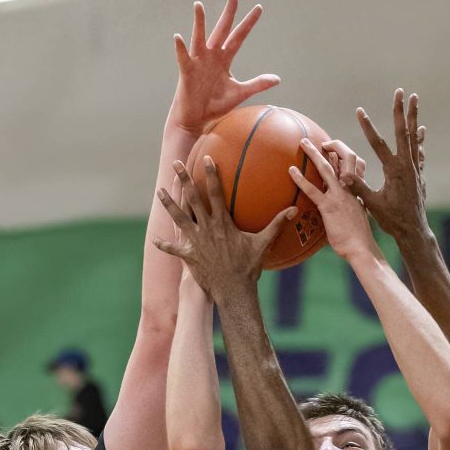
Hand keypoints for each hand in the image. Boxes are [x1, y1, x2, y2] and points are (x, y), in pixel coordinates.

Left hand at [154, 158, 295, 299]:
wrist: (233, 290)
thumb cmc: (249, 267)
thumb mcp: (263, 244)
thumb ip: (276, 225)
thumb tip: (294, 210)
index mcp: (223, 223)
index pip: (216, 193)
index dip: (212, 174)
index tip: (207, 158)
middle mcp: (206, 228)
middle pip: (193, 199)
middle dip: (184, 180)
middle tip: (176, 164)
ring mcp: (196, 241)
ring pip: (179, 218)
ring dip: (169, 204)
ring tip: (159, 191)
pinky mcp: (189, 255)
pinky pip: (174, 248)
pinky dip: (165, 244)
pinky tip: (155, 239)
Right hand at [171, 0, 279, 134]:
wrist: (196, 119)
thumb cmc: (214, 105)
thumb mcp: (239, 93)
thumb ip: (257, 84)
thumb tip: (277, 78)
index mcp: (224, 59)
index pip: (239, 37)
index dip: (248, 23)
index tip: (258, 8)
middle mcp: (212, 56)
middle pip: (222, 29)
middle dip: (229, 12)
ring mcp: (198, 62)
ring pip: (199, 38)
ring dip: (199, 23)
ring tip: (199, 6)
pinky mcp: (187, 73)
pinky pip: (183, 58)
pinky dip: (181, 48)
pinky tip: (179, 37)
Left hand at [289, 139, 378, 262]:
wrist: (362, 248)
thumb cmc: (359, 237)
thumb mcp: (358, 217)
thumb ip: (351, 208)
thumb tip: (343, 210)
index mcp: (358, 191)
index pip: (355, 165)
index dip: (344, 155)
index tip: (335, 150)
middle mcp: (350, 189)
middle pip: (342, 159)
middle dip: (330, 146)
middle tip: (319, 140)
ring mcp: (339, 196)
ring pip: (325, 168)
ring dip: (313, 154)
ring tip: (303, 143)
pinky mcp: (329, 207)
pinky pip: (312, 190)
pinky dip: (301, 179)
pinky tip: (291, 171)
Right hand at [334, 88, 429, 241]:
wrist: (414, 231)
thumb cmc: (392, 220)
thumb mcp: (373, 204)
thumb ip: (359, 188)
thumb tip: (343, 177)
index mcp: (394, 170)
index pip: (378, 143)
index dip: (367, 127)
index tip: (360, 111)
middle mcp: (407, 165)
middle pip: (404, 132)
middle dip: (401, 111)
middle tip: (401, 92)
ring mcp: (415, 168)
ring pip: (414, 137)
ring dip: (413, 117)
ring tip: (415, 100)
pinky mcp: (419, 174)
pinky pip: (419, 151)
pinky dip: (419, 139)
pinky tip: (421, 131)